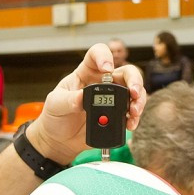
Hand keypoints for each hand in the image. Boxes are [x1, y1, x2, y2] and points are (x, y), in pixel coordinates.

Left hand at [25, 44, 144, 163]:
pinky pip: (131, 111)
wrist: (59, 140)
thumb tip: (81, 98)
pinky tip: (130, 124)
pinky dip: (135, 117)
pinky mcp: (116, 115)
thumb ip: (68, 100)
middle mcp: (102, 82)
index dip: (104, 56)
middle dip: (134, 80)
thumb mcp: (55, 105)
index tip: (107, 68)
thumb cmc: (55, 116)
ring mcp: (112, 98)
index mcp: (85, 73)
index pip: (97, 55)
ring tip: (134, 112)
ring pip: (133, 90)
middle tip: (134, 92)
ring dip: (138, 100)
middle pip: (125, 72)